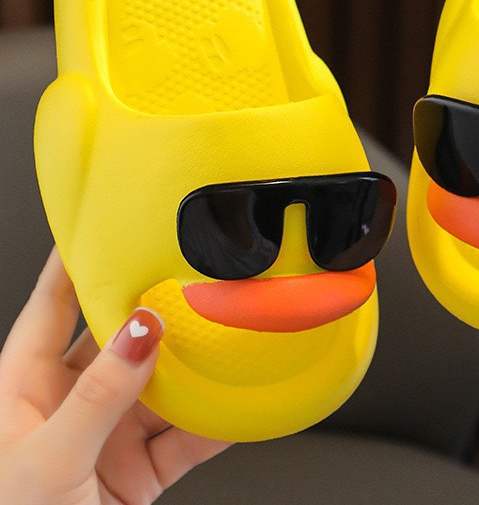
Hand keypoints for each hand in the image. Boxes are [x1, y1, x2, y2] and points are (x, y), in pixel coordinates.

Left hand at [0, 248, 230, 503]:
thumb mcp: (46, 463)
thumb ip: (100, 396)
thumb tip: (141, 333)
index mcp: (21, 388)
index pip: (52, 306)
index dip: (77, 262)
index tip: (107, 222)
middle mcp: (68, 402)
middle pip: (120, 340)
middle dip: (157, 310)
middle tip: (192, 275)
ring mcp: (107, 435)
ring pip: (162, 385)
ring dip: (197, 367)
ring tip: (231, 334)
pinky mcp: (138, 470)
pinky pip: (186, 437)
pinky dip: (216, 422)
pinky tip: (242, 402)